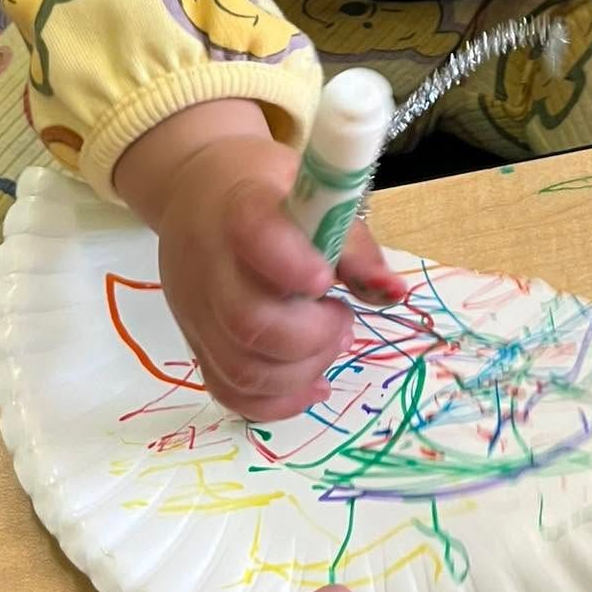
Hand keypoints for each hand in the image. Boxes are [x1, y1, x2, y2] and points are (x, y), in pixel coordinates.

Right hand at [116, 101, 405, 419]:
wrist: (197, 192)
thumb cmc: (268, 188)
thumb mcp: (315, 192)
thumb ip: (352, 245)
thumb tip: (395, 294)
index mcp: (240, 208)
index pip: (255, 235)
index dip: (292, 265)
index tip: (326, 281)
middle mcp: (209, 263)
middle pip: (249, 322)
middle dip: (313, 336)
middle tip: (341, 316)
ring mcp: (196, 310)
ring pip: (241, 369)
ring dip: (302, 373)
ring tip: (329, 343)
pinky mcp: (196, 343)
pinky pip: (229, 392)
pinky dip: (277, 402)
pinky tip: (311, 383)